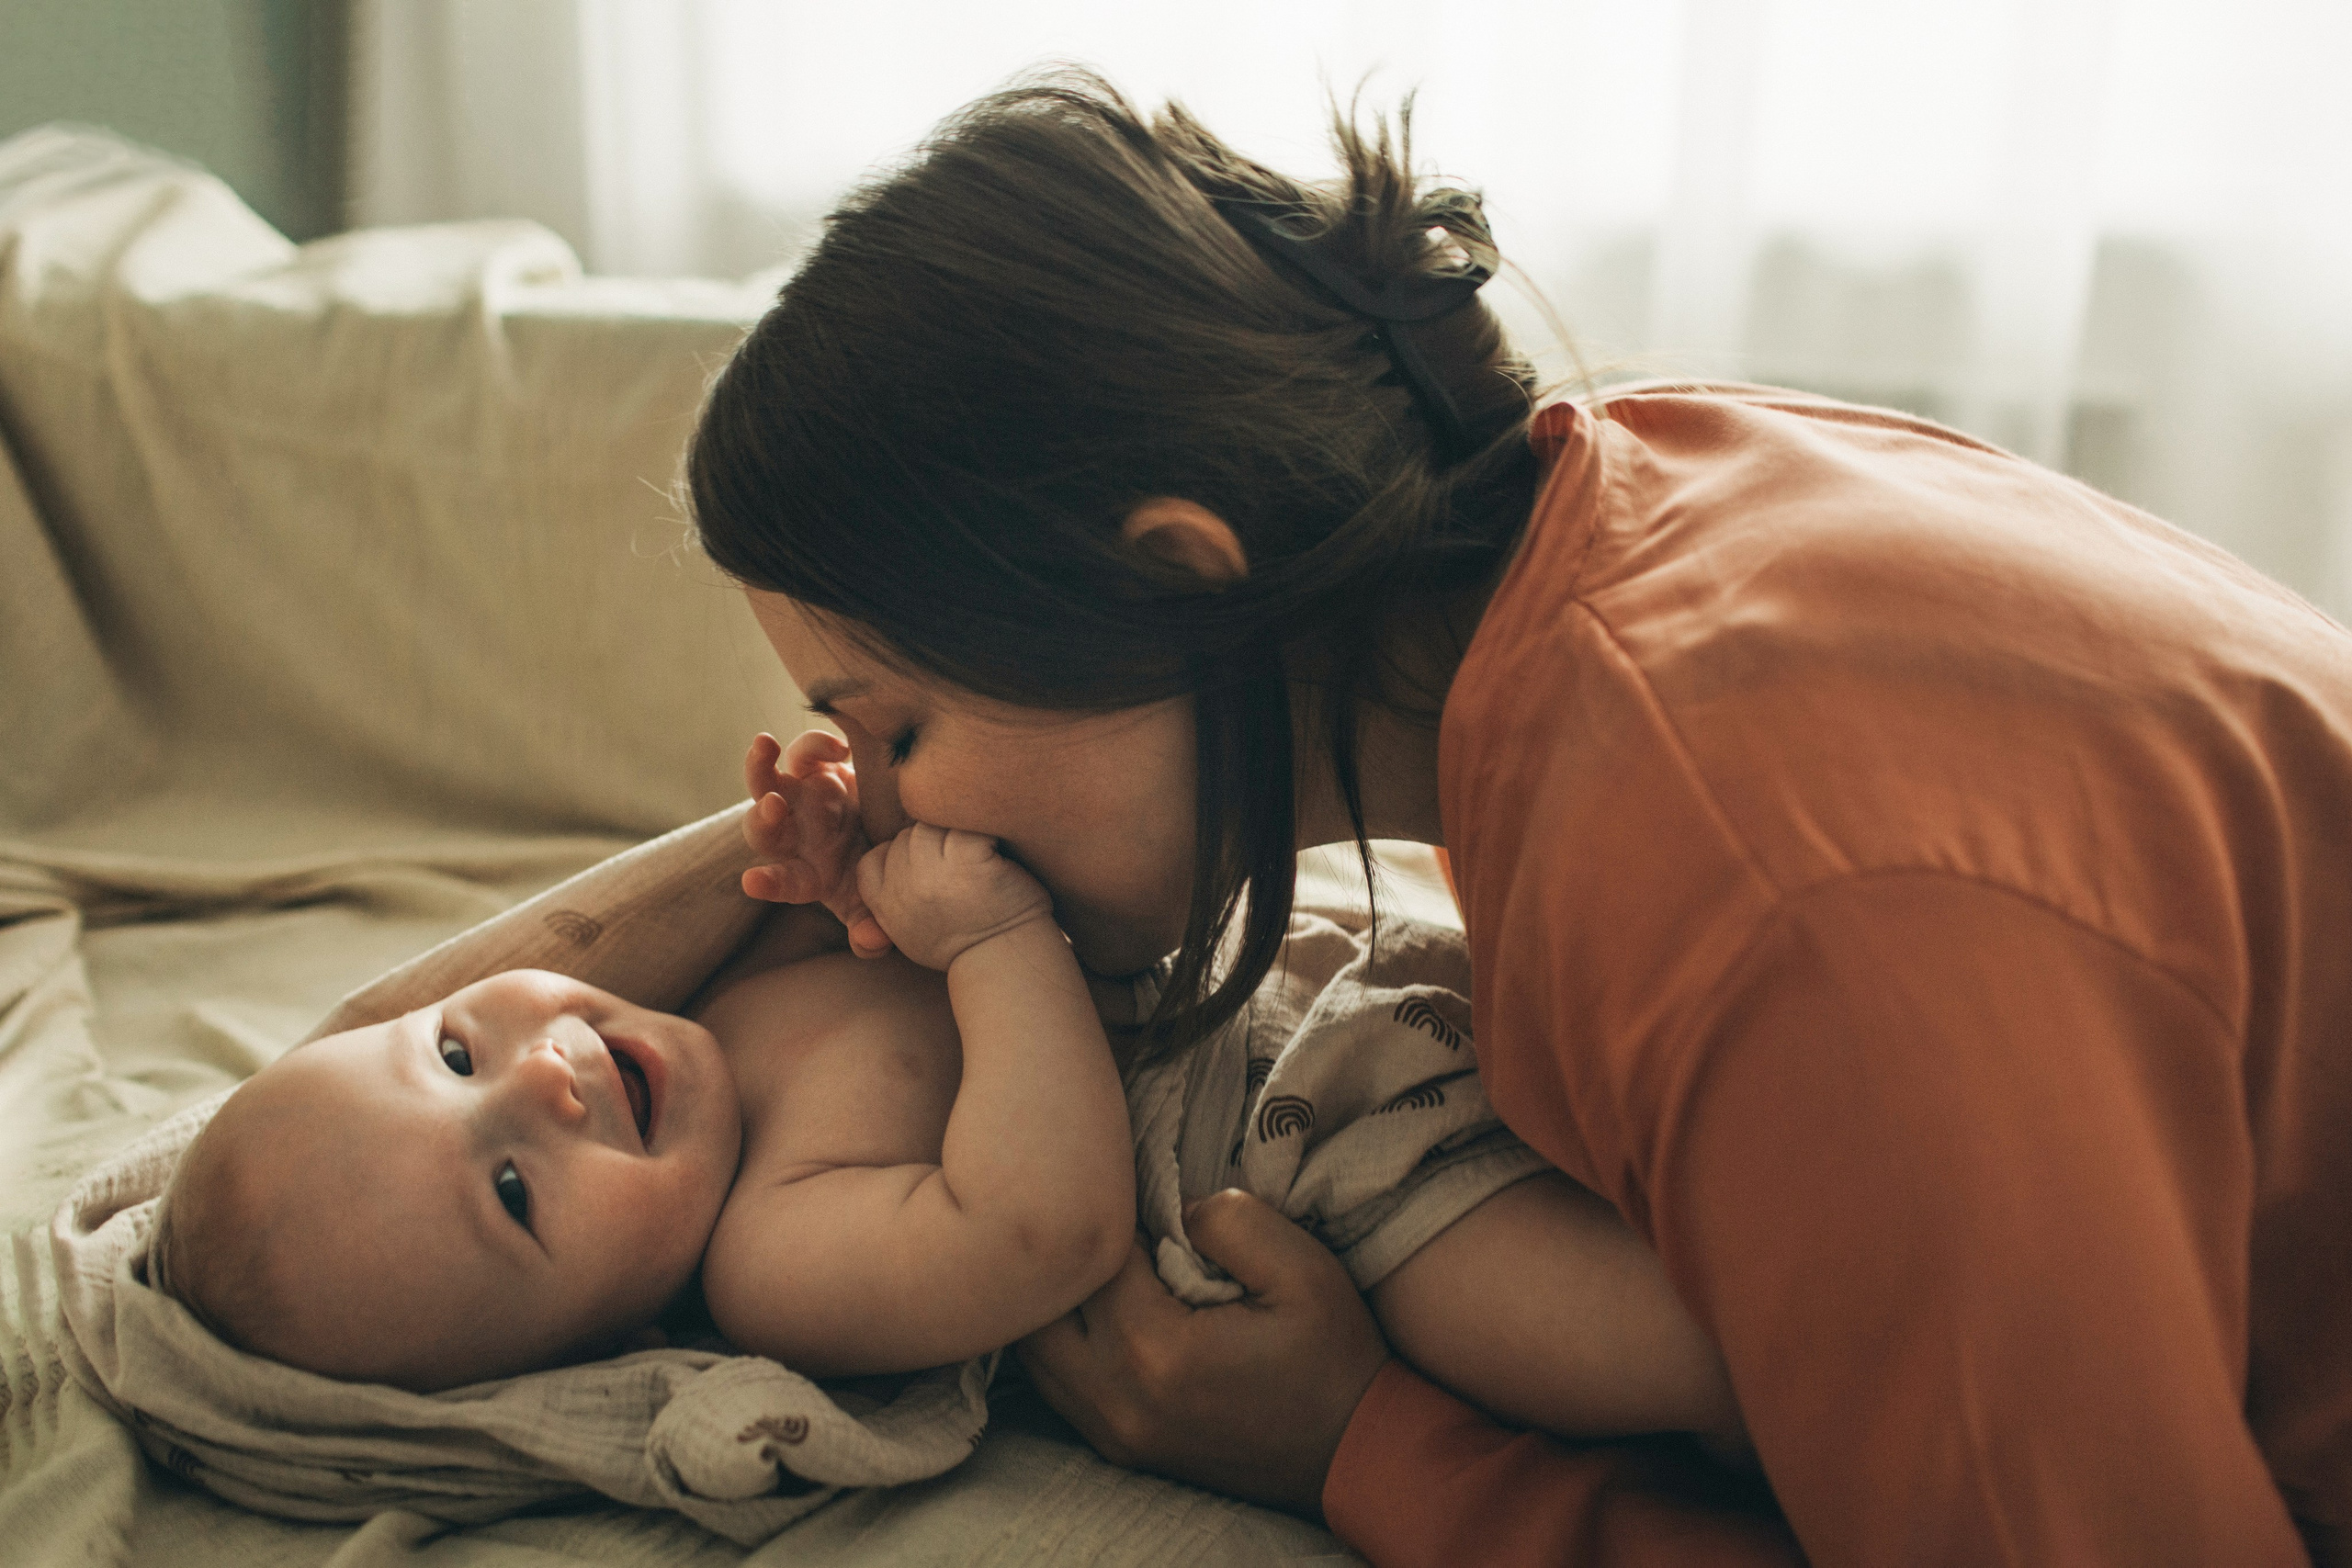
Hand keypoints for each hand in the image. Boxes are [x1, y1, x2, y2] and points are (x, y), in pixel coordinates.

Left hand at [740, 731, 890, 957]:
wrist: (907, 836)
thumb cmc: (885, 876)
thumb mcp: (881, 904)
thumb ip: (872, 930)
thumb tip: (869, 943)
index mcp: (810, 874)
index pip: (784, 882)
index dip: (769, 883)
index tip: (753, 882)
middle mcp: (800, 835)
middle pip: (762, 828)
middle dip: (761, 819)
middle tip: (771, 808)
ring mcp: (807, 799)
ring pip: (768, 779)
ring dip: (758, 764)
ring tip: (764, 745)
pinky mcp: (823, 769)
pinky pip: (807, 752)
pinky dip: (817, 744)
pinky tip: (841, 749)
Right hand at [854, 822, 1054, 971]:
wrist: (1009, 963)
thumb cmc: (969, 947)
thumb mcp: (911, 937)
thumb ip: (893, 904)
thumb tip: (889, 866)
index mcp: (886, 907)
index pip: (872, 861)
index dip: (896, 855)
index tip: (926, 866)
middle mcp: (904, 888)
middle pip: (907, 837)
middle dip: (933, 842)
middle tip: (963, 861)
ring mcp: (934, 874)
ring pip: (932, 825)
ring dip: (956, 832)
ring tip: (980, 854)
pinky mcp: (968, 861)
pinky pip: (966, 827)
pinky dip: (984, 833)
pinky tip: (997, 849)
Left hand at [1016, 1189, 1390, 1517]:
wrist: (1352, 1452)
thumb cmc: (1332, 1356)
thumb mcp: (1302, 1267)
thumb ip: (1228, 1218)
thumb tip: (1171, 1207)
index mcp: (1158, 1350)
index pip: (1090, 1258)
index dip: (1109, 1211)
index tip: (1136, 1188)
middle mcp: (1118, 1399)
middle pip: (1039, 1309)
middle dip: (1066, 1257)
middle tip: (1108, 1222)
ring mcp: (1113, 1432)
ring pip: (1034, 1353)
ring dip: (1056, 1300)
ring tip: (1102, 1264)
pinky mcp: (1118, 1447)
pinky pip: (1055, 1385)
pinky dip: (1063, 1340)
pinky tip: (1101, 1311)